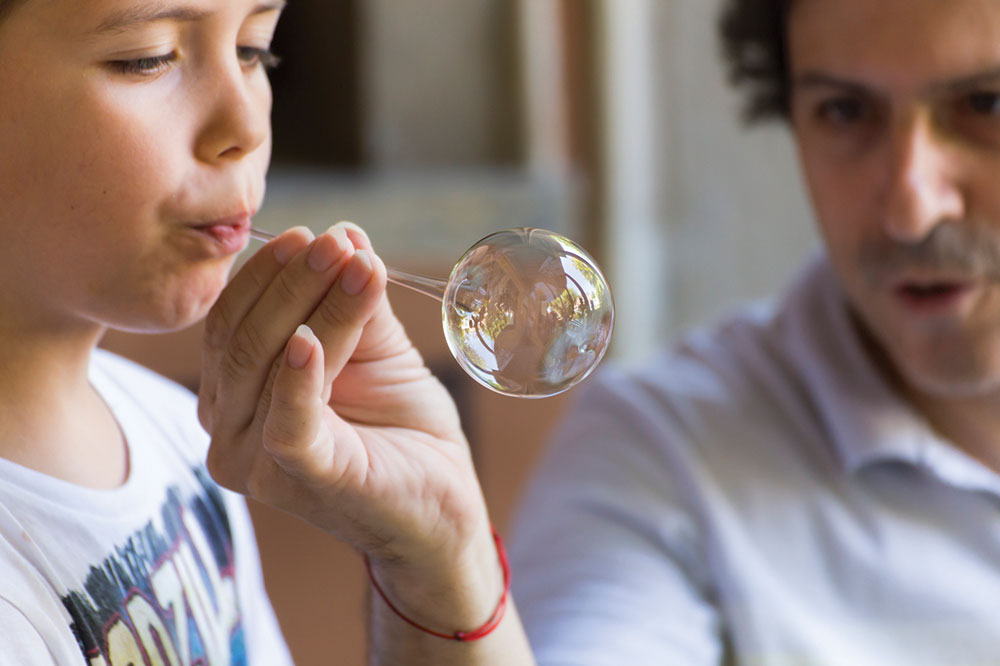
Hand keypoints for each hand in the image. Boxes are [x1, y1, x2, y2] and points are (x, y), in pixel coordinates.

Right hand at [198, 224, 490, 569]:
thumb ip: (352, 299)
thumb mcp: (375, 349)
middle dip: (293, 281)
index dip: (269, 272)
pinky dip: (297, 381)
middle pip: (244, 337)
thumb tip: (345, 231)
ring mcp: (255, 460)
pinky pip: (287, 425)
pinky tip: (310, 341)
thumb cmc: (399, 425)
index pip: (233, 319)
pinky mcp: (299, 479)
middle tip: (338, 242)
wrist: (441, 502)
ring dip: (314, 308)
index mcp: (234, 393)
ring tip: (356, 266)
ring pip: (268, 365)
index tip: (315, 233)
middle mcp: (227, 429)